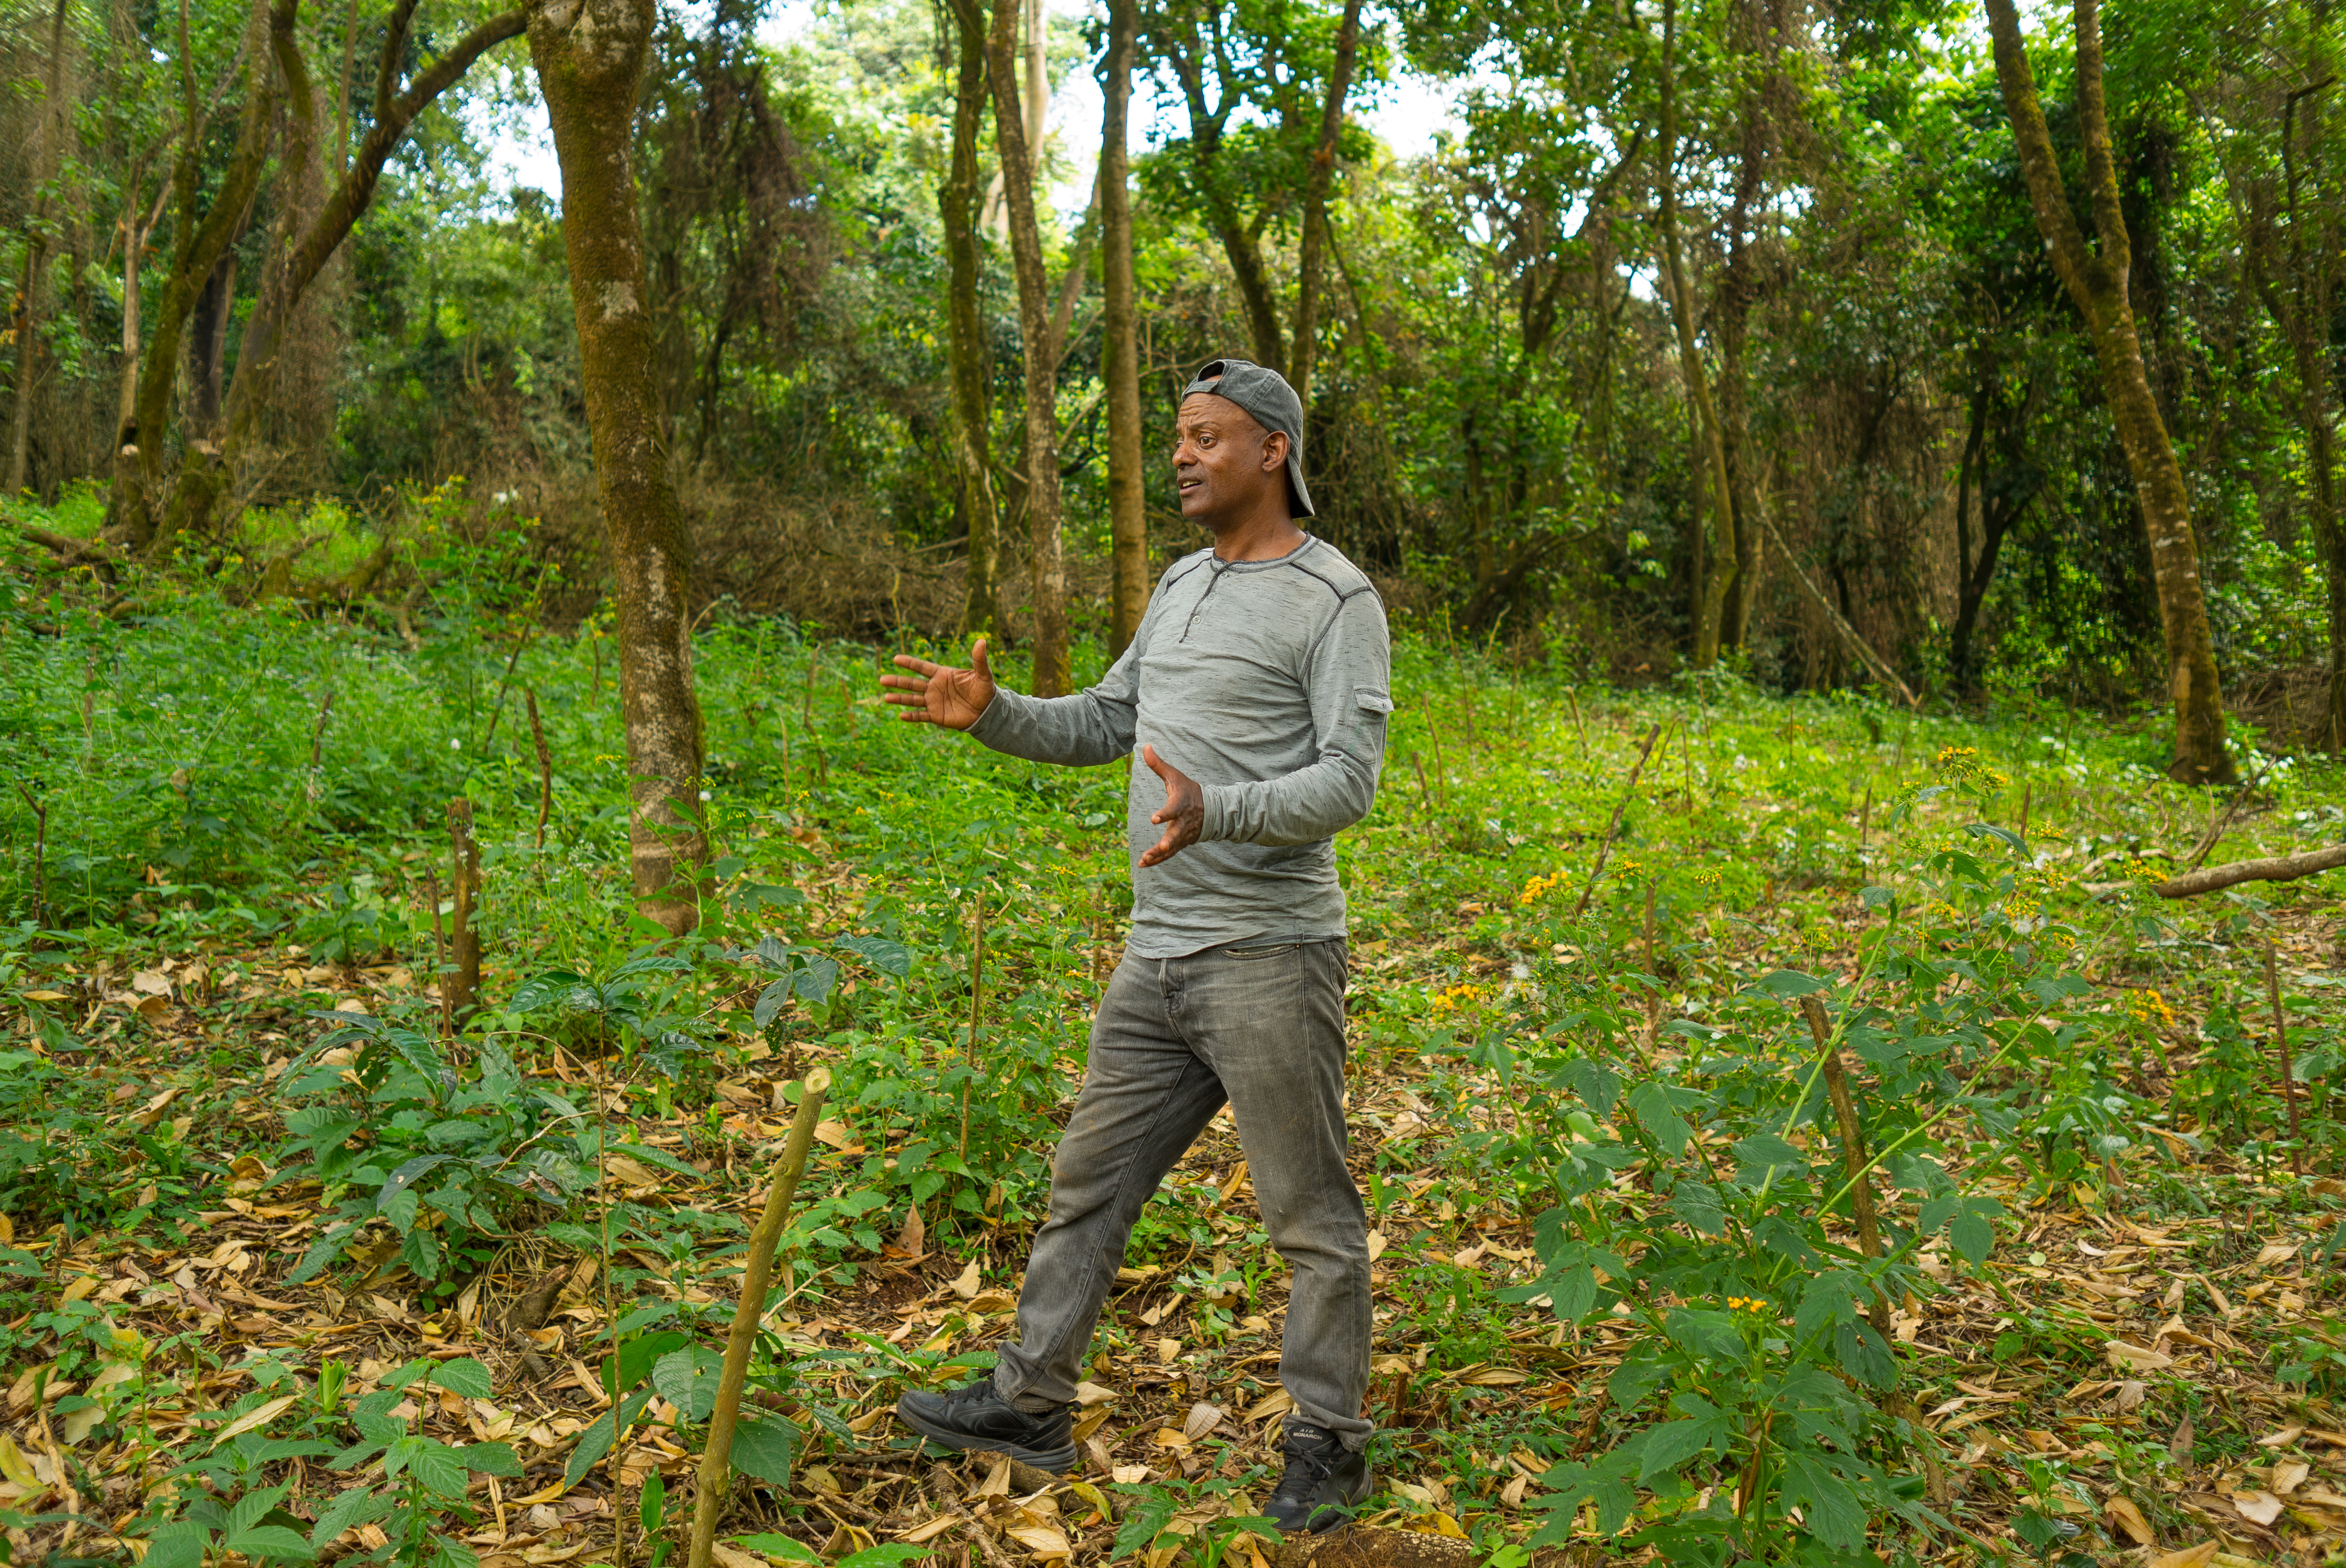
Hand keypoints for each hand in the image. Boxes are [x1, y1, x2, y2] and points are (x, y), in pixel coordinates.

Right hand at [880, 638, 997, 730]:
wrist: (987, 710)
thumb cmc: (984, 690)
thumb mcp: (982, 674)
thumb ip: (979, 659)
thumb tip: (982, 641)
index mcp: (942, 675)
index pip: (922, 667)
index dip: (909, 663)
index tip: (895, 658)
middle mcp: (934, 687)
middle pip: (912, 683)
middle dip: (897, 681)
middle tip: (882, 679)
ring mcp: (933, 702)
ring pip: (912, 699)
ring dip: (899, 698)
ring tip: (886, 697)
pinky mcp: (936, 715)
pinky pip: (921, 716)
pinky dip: (912, 716)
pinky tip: (901, 715)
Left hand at [1139, 744, 1202, 866]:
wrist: (1212, 809)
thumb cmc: (1188, 790)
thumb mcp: (1174, 776)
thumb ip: (1158, 764)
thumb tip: (1144, 746)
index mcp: (1180, 804)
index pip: (1173, 809)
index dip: (1164, 814)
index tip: (1153, 819)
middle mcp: (1183, 821)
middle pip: (1176, 833)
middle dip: (1168, 841)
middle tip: (1161, 847)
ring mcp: (1183, 834)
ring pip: (1172, 847)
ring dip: (1158, 854)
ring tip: (1143, 860)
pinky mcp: (1182, 843)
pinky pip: (1170, 854)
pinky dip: (1157, 860)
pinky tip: (1143, 864)